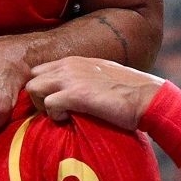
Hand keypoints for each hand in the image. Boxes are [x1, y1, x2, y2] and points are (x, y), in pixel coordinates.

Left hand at [24, 58, 162, 131]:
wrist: (148, 97)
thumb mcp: (102, 76)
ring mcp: (71, 78)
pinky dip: (55, 115)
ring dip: (43, 106)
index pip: (41, 70)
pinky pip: (49, 104)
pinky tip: (70, 119)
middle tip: (54, 112)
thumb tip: (73, 93)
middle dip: (38, 97)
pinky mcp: (76, 94)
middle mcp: (70, 66)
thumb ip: (84, 78)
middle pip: (32, 78)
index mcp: (75, 61)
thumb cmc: (130, 92)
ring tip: (61, 115)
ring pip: (34, 89)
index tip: (51, 103)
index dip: (42, 88)